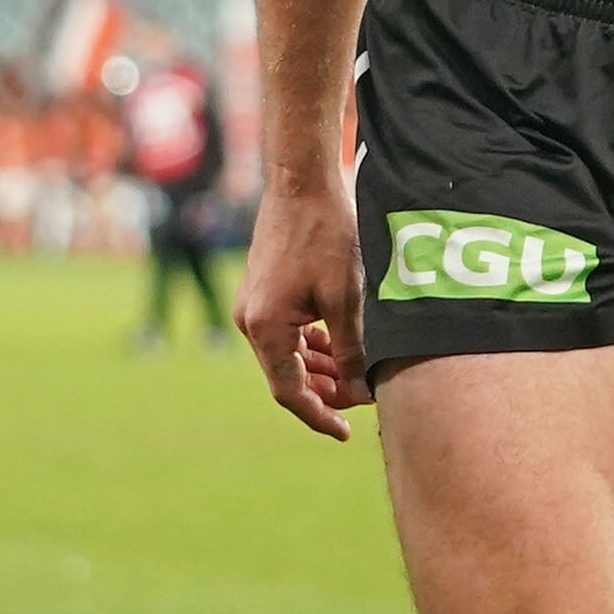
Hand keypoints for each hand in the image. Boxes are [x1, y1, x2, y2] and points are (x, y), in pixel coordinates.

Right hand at [231, 179, 370, 440]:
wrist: (302, 181)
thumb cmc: (326, 235)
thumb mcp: (346, 299)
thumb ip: (350, 352)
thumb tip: (360, 394)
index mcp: (265, 328)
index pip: (290, 393)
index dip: (320, 416)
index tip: (345, 432)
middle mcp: (251, 321)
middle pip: (287, 376)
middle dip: (325, 391)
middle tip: (363, 395)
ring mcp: (253, 306)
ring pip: (288, 355)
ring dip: (321, 368)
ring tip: (357, 372)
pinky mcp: (263, 292)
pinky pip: (286, 333)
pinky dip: (311, 345)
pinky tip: (338, 343)